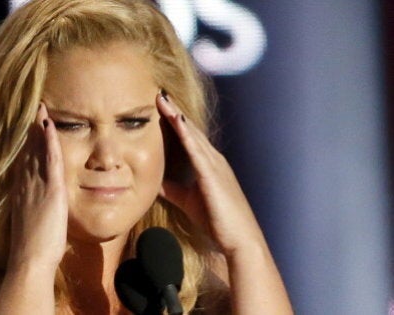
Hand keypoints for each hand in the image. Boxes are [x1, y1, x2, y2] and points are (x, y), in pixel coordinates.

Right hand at [8, 104, 67, 271]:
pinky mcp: (50, 191)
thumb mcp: (31, 224)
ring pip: (36, 150)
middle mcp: (25, 185)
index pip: (24, 161)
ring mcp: (36, 186)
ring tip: (41, 107)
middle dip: (30, 129)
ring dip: (39, 128)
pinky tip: (50, 126)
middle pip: (27, 150)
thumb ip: (32, 211)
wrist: (29, 261)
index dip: (26, 142)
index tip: (29, 126)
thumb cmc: (32, 249)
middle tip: (34, 107)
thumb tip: (35, 208)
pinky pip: (50, 161)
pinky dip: (49, 142)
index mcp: (21, 193)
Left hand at [156, 92, 265, 256]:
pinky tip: (175, 120)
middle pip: (189, 129)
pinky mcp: (213, 175)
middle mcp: (213, 159)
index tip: (159, 105)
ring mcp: (215, 165)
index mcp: (207, 164)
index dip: (173, 120)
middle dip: (173, 110)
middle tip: (158, 92)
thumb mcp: (188, 200)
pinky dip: (185, 133)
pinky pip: (197, 149)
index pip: (188, 136)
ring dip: (177, 115)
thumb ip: (172, 189)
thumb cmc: (217, 221)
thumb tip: (154, 181)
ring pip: (192, 134)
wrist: (239, 239)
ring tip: (162, 99)